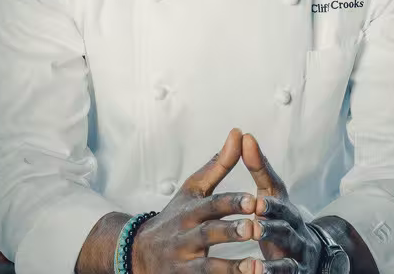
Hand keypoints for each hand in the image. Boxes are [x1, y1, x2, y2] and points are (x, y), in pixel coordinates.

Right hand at [128, 128, 263, 273]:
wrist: (138, 253)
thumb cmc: (174, 218)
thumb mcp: (192, 191)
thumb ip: (218, 166)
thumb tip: (239, 133)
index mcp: (190, 212)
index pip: (212, 205)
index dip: (232, 203)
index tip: (254, 200)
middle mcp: (185, 236)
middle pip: (208, 233)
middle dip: (230, 232)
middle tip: (254, 229)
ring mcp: (183, 262)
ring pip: (208, 266)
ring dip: (232, 268)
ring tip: (256, 267)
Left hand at [241, 133, 321, 273]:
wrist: (311, 252)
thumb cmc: (281, 219)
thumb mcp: (271, 193)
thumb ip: (258, 168)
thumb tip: (244, 135)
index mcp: (286, 210)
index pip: (279, 202)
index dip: (270, 203)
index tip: (256, 202)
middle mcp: (296, 231)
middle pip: (286, 229)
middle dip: (272, 228)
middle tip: (256, 228)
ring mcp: (299, 254)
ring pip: (289, 256)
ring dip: (273, 260)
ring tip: (256, 266)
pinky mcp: (298, 271)